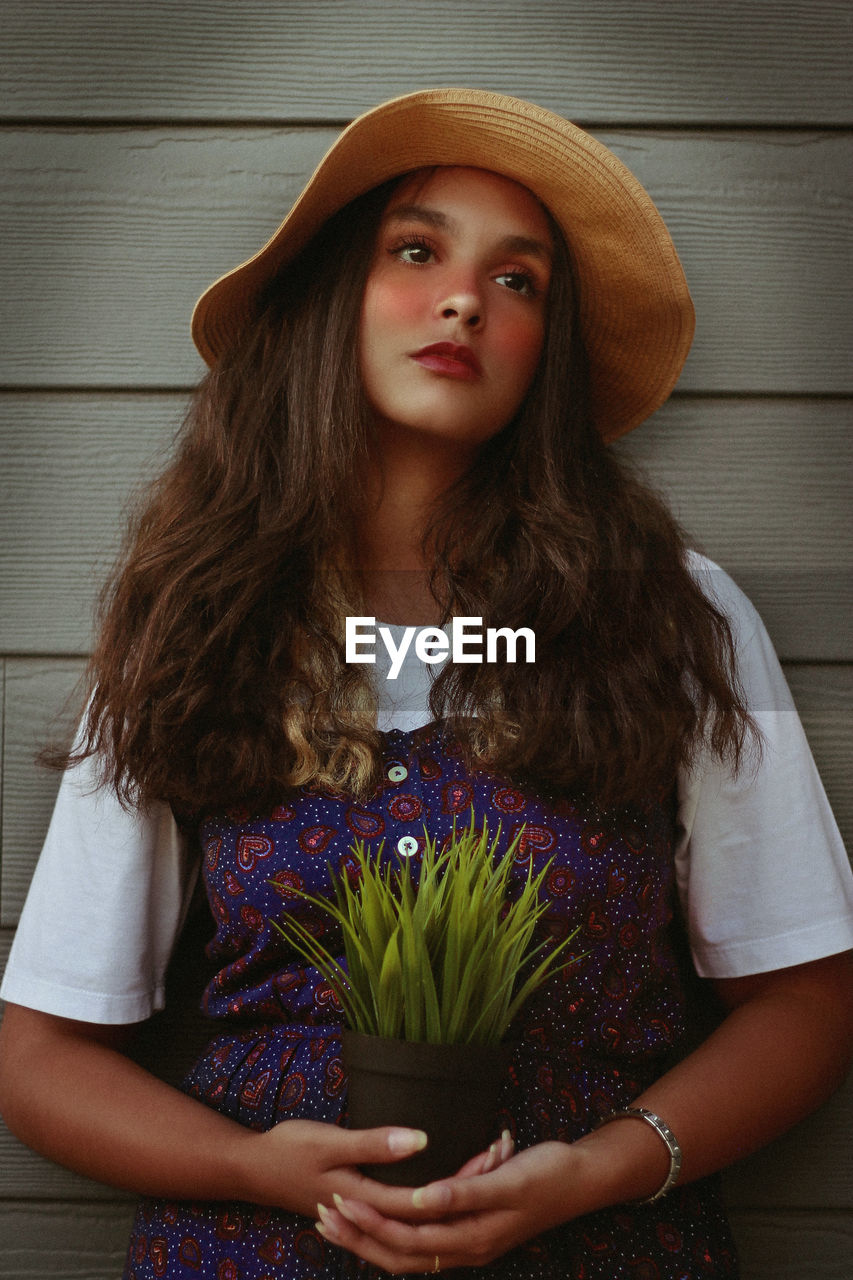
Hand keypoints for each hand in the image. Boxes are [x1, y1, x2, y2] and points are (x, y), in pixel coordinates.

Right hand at [245, 1120, 514, 1220]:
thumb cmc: (288, 1149)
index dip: (458, 1185)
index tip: (490, 1163)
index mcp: (365, 1198)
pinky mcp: (358, 1206)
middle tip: (497, 1163)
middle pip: (426, 1212)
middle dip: (463, 1191)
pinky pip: (401, 1214)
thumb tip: (422, 1140)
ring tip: (481, 1173)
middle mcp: (369, 1213)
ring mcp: (364, 1213)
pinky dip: (426, 1202)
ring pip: (416, 1217)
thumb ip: (374, 1144)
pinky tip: (440, 1192)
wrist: (250, 1168)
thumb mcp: (330, 1141)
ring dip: (448, 1198)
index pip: (423, 1201)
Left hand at [313, 1139, 580, 1272]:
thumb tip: (422, 1200)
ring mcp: (469, 1242)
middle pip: (401, 1255)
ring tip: (338, 1219)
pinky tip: (381, 1219)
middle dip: (359, 1238)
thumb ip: (464, 1190)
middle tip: (323, 1215)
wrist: (581, 1179)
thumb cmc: (546, 1174)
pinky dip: (395, 1233)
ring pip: (409, 1253)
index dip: (371, 1223)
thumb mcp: (507, 1179)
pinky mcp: (472, 1230)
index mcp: (472, 1237)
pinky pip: (424, 1242)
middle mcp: (467, 1248)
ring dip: (372, 1238)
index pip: (408, 1240)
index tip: (340, 1199)